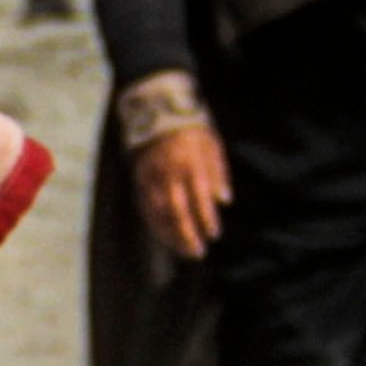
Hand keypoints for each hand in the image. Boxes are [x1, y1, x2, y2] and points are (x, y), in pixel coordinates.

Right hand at [135, 124, 230, 262]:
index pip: (200, 197)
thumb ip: (218, 173)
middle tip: (198, 252)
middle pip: (177, 210)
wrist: (158, 113)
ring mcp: (152, 177)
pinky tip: (166, 237)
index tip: (214, 235)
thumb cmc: (192, 132)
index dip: (207, 218)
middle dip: (187, 234)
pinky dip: (156, 225)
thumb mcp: (211, 146)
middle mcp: (170, 172)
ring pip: (159, 213)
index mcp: (191, 163)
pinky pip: (146, 208)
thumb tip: (225, 201)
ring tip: (184, 251)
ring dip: (171, 235)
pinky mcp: (140, 180)